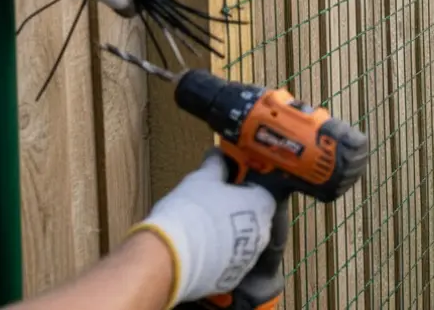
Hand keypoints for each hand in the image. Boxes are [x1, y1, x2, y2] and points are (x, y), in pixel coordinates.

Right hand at [131, 151, 278, 305]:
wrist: (171, 256)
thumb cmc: (191, 212)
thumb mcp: (202, 179)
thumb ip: (215, 165)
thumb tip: (217, 155)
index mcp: (261, 205)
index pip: (262, 192)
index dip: (244, 188)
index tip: (229, 187)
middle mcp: (261, 233)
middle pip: (254, 218)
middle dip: (237, 213)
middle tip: (214, 207)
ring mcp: (247, 258)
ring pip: (242, 243)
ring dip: (229, 236)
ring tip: (203, 230)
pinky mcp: (231, 278)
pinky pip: (229, 263)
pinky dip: (219, 257)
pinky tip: (200, 250)